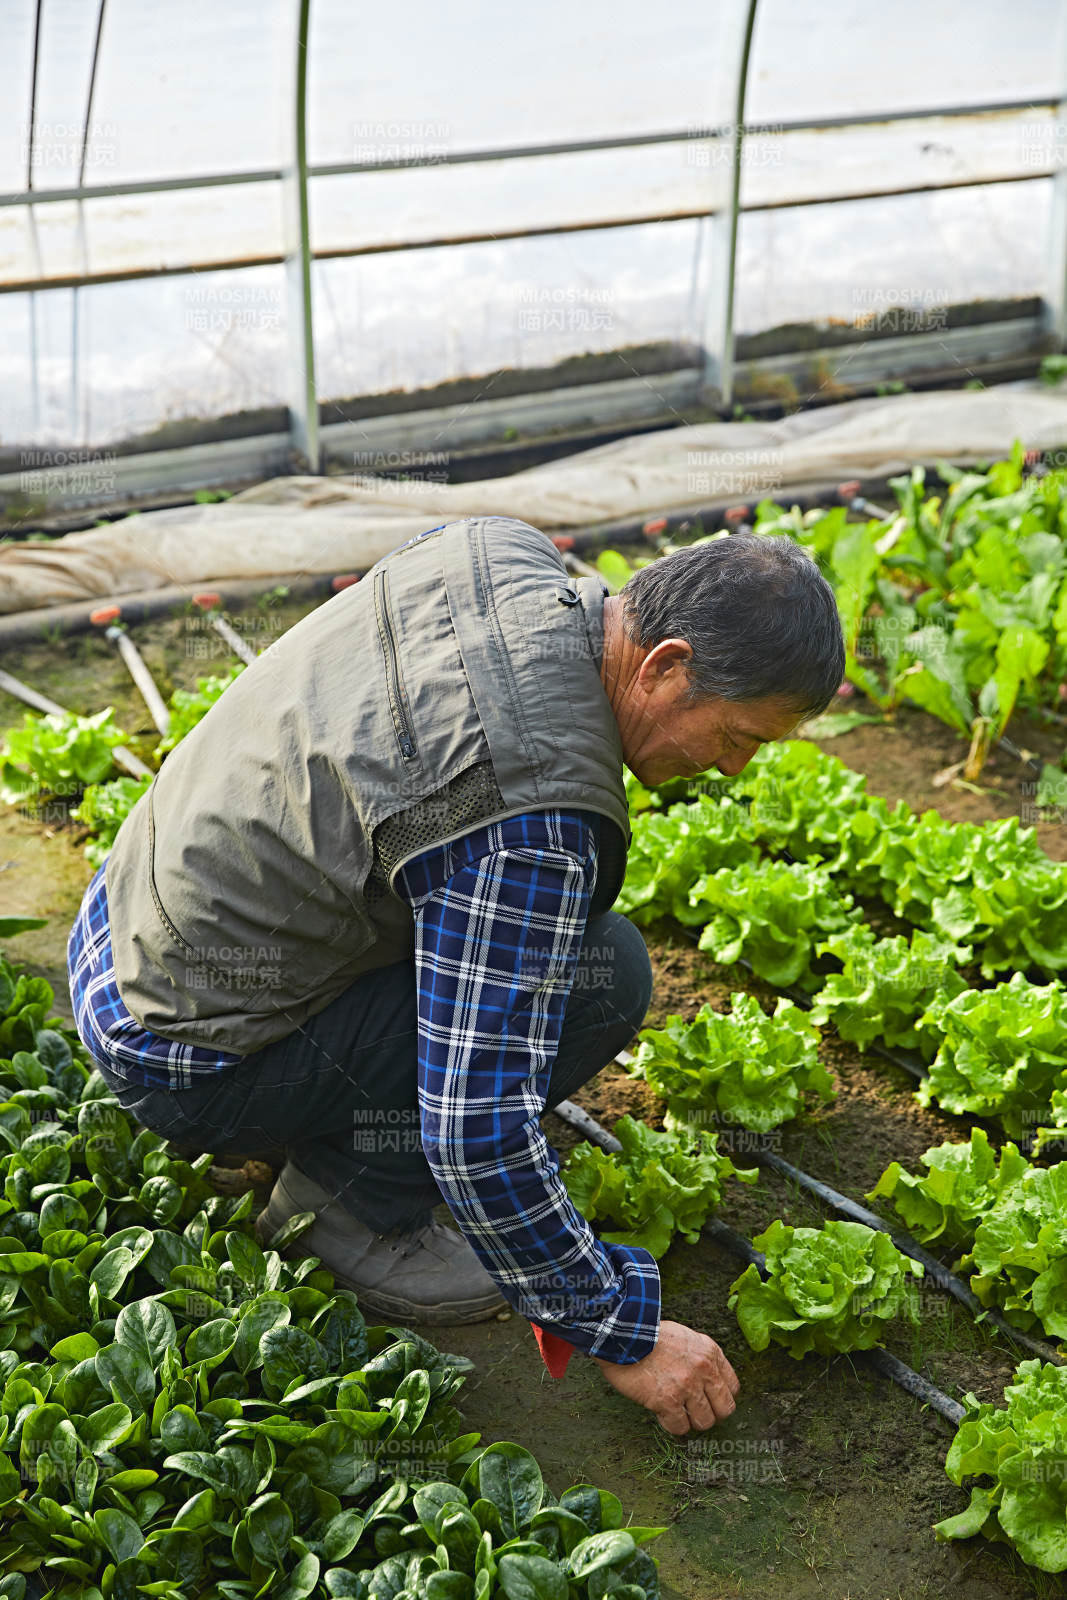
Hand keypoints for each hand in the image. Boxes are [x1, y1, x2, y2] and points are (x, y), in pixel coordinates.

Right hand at [592, 1319, 738, 1434]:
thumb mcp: (685, 1337)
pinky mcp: (668, 1401)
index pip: (733, 1387)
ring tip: (676, 1412)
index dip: (720, 1397)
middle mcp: (704, 1369)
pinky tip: (662, 1413)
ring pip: (705, 1422)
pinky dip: (671, 1425)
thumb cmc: (649, 1335)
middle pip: (725, 1409)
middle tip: (694, 1411)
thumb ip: (700, 1358)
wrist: (623, 1333)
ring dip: (690, 1421)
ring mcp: (687, 1386)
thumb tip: (706, 1382)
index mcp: (710, 1352)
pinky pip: (680, 1428)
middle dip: (710, 1413)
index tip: (708, 1399)